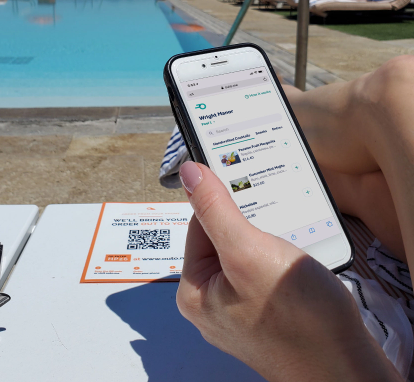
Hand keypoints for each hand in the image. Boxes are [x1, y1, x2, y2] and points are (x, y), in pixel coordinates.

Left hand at [177, 162, 401, 381]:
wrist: (346, 367)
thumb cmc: (297, 317)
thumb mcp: (247, 251)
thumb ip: (215, 209)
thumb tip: (189, 173)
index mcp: (194, 290)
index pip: (198, 226)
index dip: (222, 204)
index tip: (244, 187)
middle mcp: (211, 301)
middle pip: (221, 239)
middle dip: (248, 224)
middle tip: (272, 220)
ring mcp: (239, 308)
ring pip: (246, 252)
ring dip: (265, 238)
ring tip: (286, 240)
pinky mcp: (265, 311)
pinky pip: (262, 269)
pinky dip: (277, 256)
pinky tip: (294, 257)